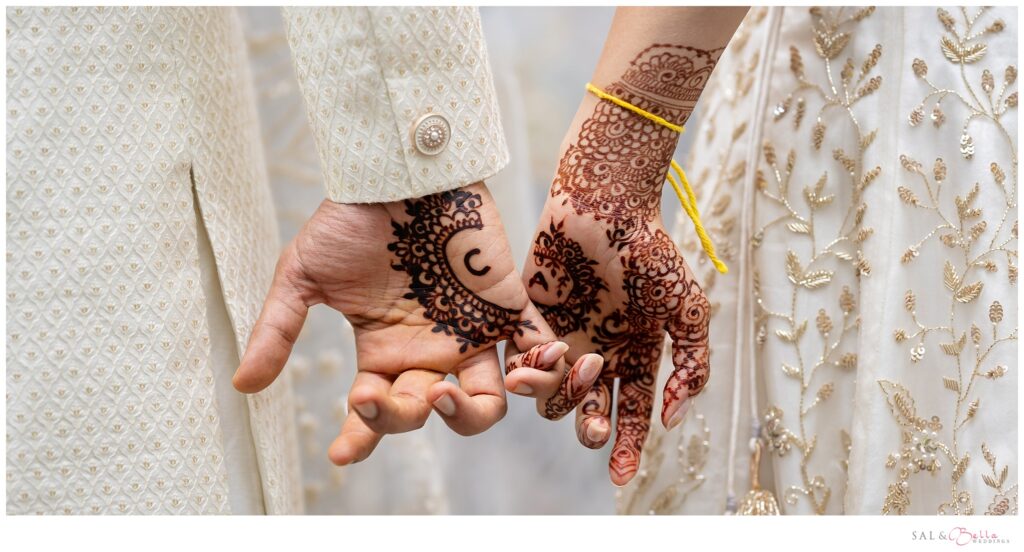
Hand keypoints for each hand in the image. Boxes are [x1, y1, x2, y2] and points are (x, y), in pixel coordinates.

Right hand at [234, 182, 600, 464]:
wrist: (396, 169)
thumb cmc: (351, 217)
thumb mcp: (303, 274)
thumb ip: (278, 328)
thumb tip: (242, 386)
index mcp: (384, 350)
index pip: (377, 411)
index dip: (361, 437)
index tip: (341, 454)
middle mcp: (430, 350)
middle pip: (430, 412)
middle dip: (405, 417)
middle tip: (386, 395)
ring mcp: (471, 330)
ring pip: (488, 400)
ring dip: (473, 412)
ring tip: (449, 394)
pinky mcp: (507, 304)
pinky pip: (535, 347)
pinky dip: (541, 368)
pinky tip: (526, 371)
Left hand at [523, 45, 714, 485]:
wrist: (606, 204)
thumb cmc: (651, 252)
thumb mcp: (688, 310)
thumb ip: (692, 366)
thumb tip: (673, 419)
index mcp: (635, 356)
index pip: (629, 415)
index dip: (627, 449)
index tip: (621, 475)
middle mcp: (598, 355)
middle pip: (587, 413)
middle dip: (589, 428)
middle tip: (593, 423)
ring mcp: (563, 338)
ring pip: (550, 395)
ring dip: (559, 396)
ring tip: (569, 370)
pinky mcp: (529, 320)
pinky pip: (523, 361)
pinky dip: (530, 368)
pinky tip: (543, 357)